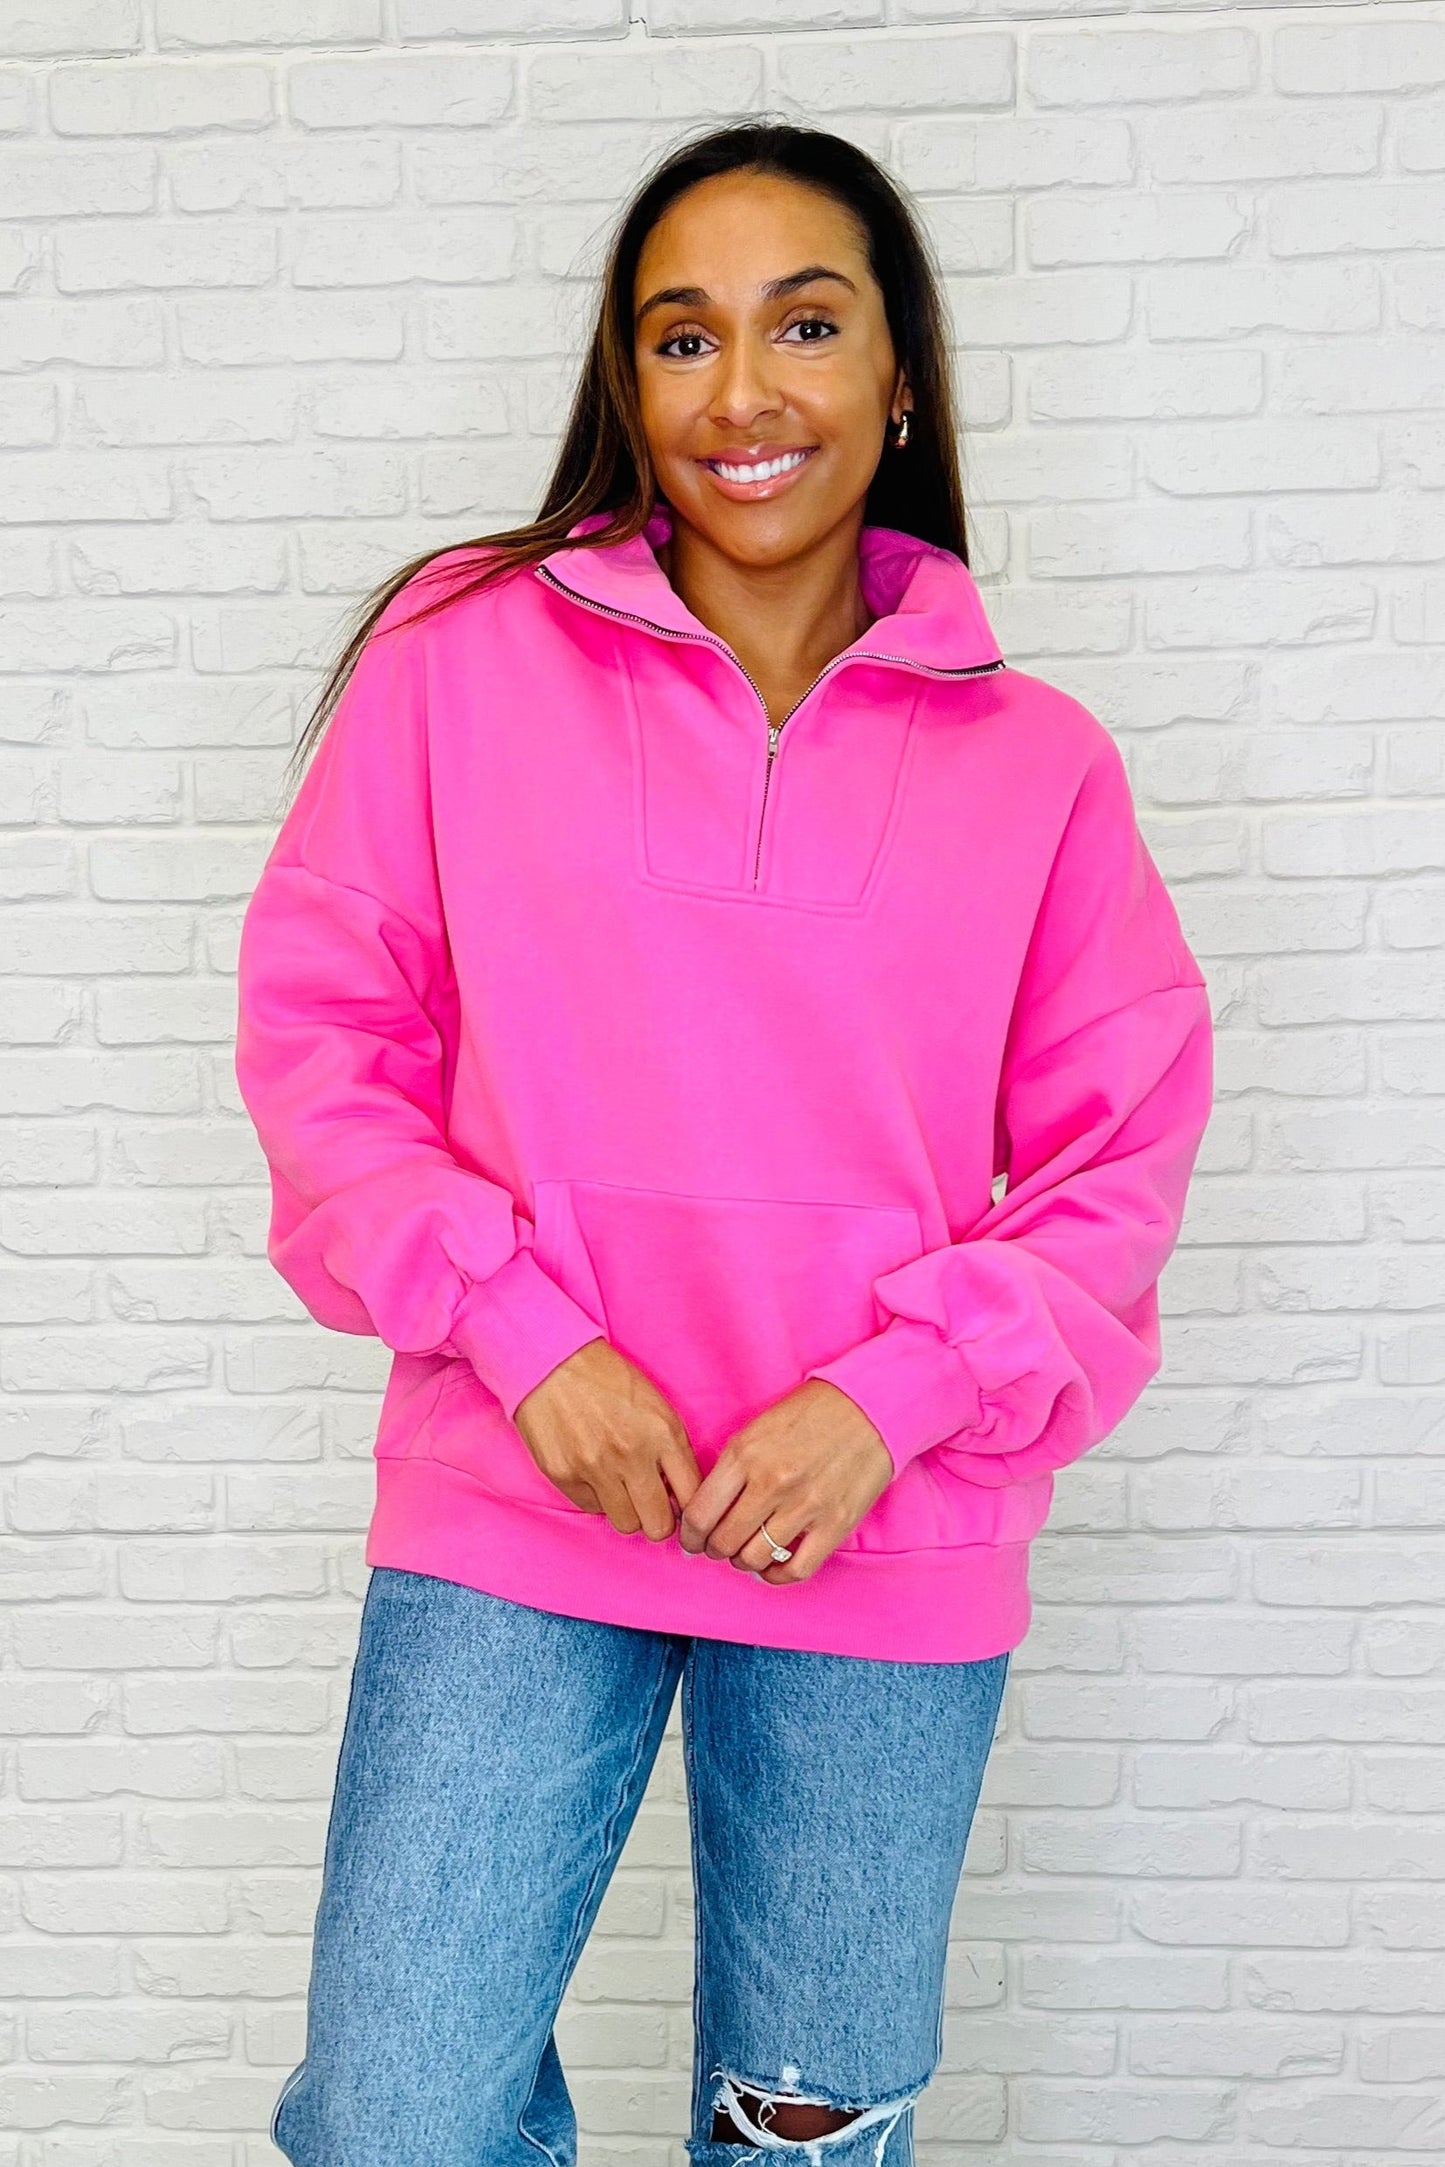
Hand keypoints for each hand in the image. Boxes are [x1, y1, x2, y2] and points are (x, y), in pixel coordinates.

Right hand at [513, 1338, 701, 1540]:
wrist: (552, 1361)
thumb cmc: (607, 1379)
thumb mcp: (655, 1404)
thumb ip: (671, 1448)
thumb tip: (680, 1495)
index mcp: (663, 1432)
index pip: (692, 1497)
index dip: (689, 1508)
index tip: (680, 1505)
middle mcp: (632, 1454)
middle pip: (659, 1525)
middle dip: (659, 1520)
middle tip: (651, 1505)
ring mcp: (596, 1468)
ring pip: (626, 1525)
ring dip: (627, 1511)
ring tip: (621, 1487)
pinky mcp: (564, 1476)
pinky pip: (591, 1509)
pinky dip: (596, 1498)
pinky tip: (593, 1472)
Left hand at [678, 1379, 894, 1584]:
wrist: (870, 1405)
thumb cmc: (811, 1412)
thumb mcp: (758, 1427)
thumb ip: (731, 1468)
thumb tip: (707, 1509)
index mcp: (745, 1454)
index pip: (699, 1515)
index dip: (690, 1536)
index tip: (692, 1539)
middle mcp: (771, 1482)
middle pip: (723, 1542)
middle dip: (713, 1550)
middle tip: (717, 1547)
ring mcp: (805, 1505)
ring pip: (754, 1559)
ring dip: (743, 1562)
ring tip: (746, 1552)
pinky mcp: (835, 1523)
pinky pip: (796, 1569)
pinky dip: (778, 1575)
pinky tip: (773, 1564)